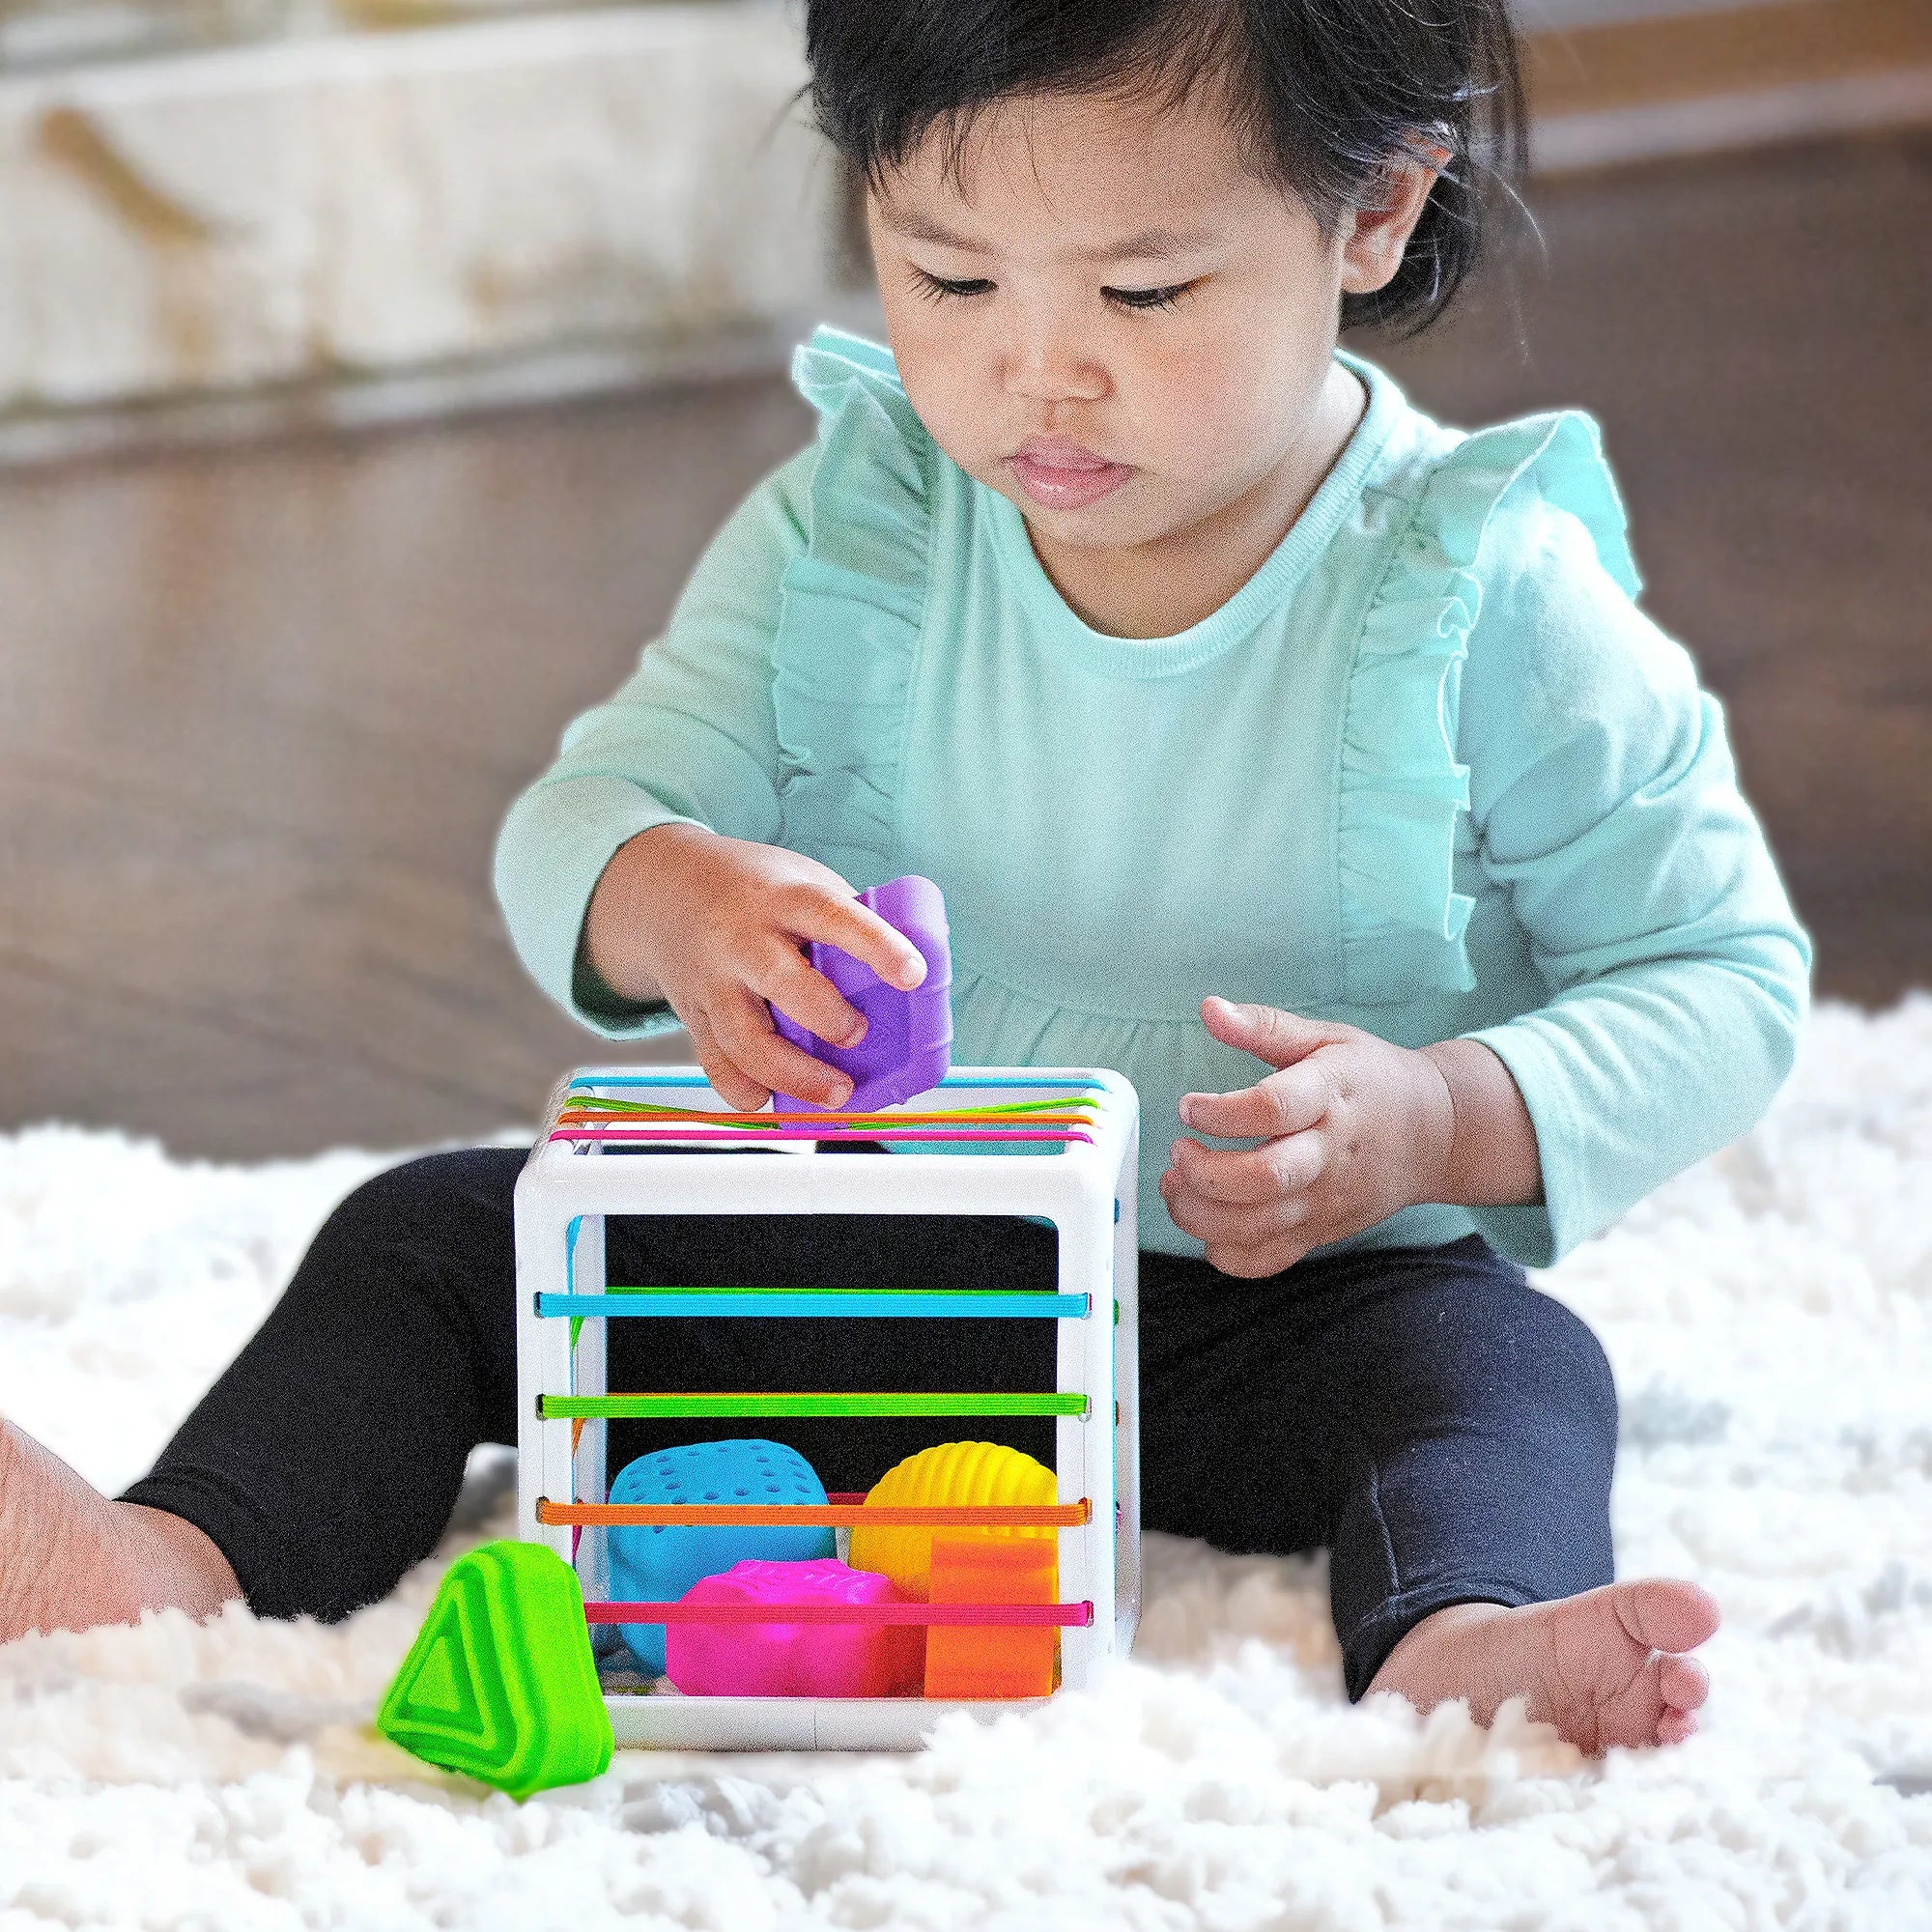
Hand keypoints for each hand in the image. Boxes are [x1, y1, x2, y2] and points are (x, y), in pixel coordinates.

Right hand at [583, 824, 925, 1110]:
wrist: (665, 889)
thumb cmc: (754, 889)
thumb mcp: (802, 881)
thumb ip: (848, 922)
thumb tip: (919, 968)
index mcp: (783, 898)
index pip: (833, 917)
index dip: (876, 946)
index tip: (913, 974)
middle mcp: (743, 939)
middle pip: (781, 982)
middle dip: (826, 1016)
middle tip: (858, 1035)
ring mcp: (714, 980)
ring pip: (745, 1038)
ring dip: (793, 1074)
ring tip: (836, 1092)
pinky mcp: (694, 1015)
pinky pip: (714, 1063)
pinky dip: (744, 1090)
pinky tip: (771, 1100)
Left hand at [1161, 996, 1457, 1277]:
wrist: (1434, 1133)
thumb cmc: (1371, 1080)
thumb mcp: (1326, 1039)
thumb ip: (1264, 1025)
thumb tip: (1210, 1008)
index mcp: (1329, 1097)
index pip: (1273, 1109)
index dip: (1221, 1112)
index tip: (1189, 1106)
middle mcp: (1328, 1156)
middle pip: (1263, 1178)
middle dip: (1204, 1172)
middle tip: (1180, 1150)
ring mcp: (1324, 1201)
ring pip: (1256, 1227)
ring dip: (1199, 1214)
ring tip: (1177, 1185)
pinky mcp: (1319, 1233)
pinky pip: (1267, 1260)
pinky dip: (1226, 1255)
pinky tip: (1206, 1223)